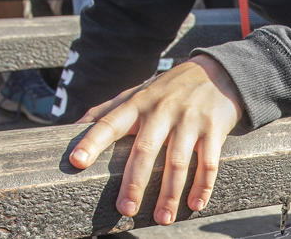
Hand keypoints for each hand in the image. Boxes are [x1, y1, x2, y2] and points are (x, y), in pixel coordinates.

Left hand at [68, 55, 243, 224]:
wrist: (218, 72)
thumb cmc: (169, 89)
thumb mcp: (139, 92)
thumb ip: (108, 109)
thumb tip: (72, 127)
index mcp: (138, 104)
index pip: (110, 123)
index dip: (92, 141)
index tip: (77, 162)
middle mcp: (162, 110)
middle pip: (145, 150)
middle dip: (134, 182)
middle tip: (126, 210)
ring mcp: (190, 119)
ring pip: (177, 162)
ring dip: (170, 194)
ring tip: (162, 219)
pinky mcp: (214, 128)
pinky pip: (208, 162)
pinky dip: (203, 186)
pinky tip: (195, 204)